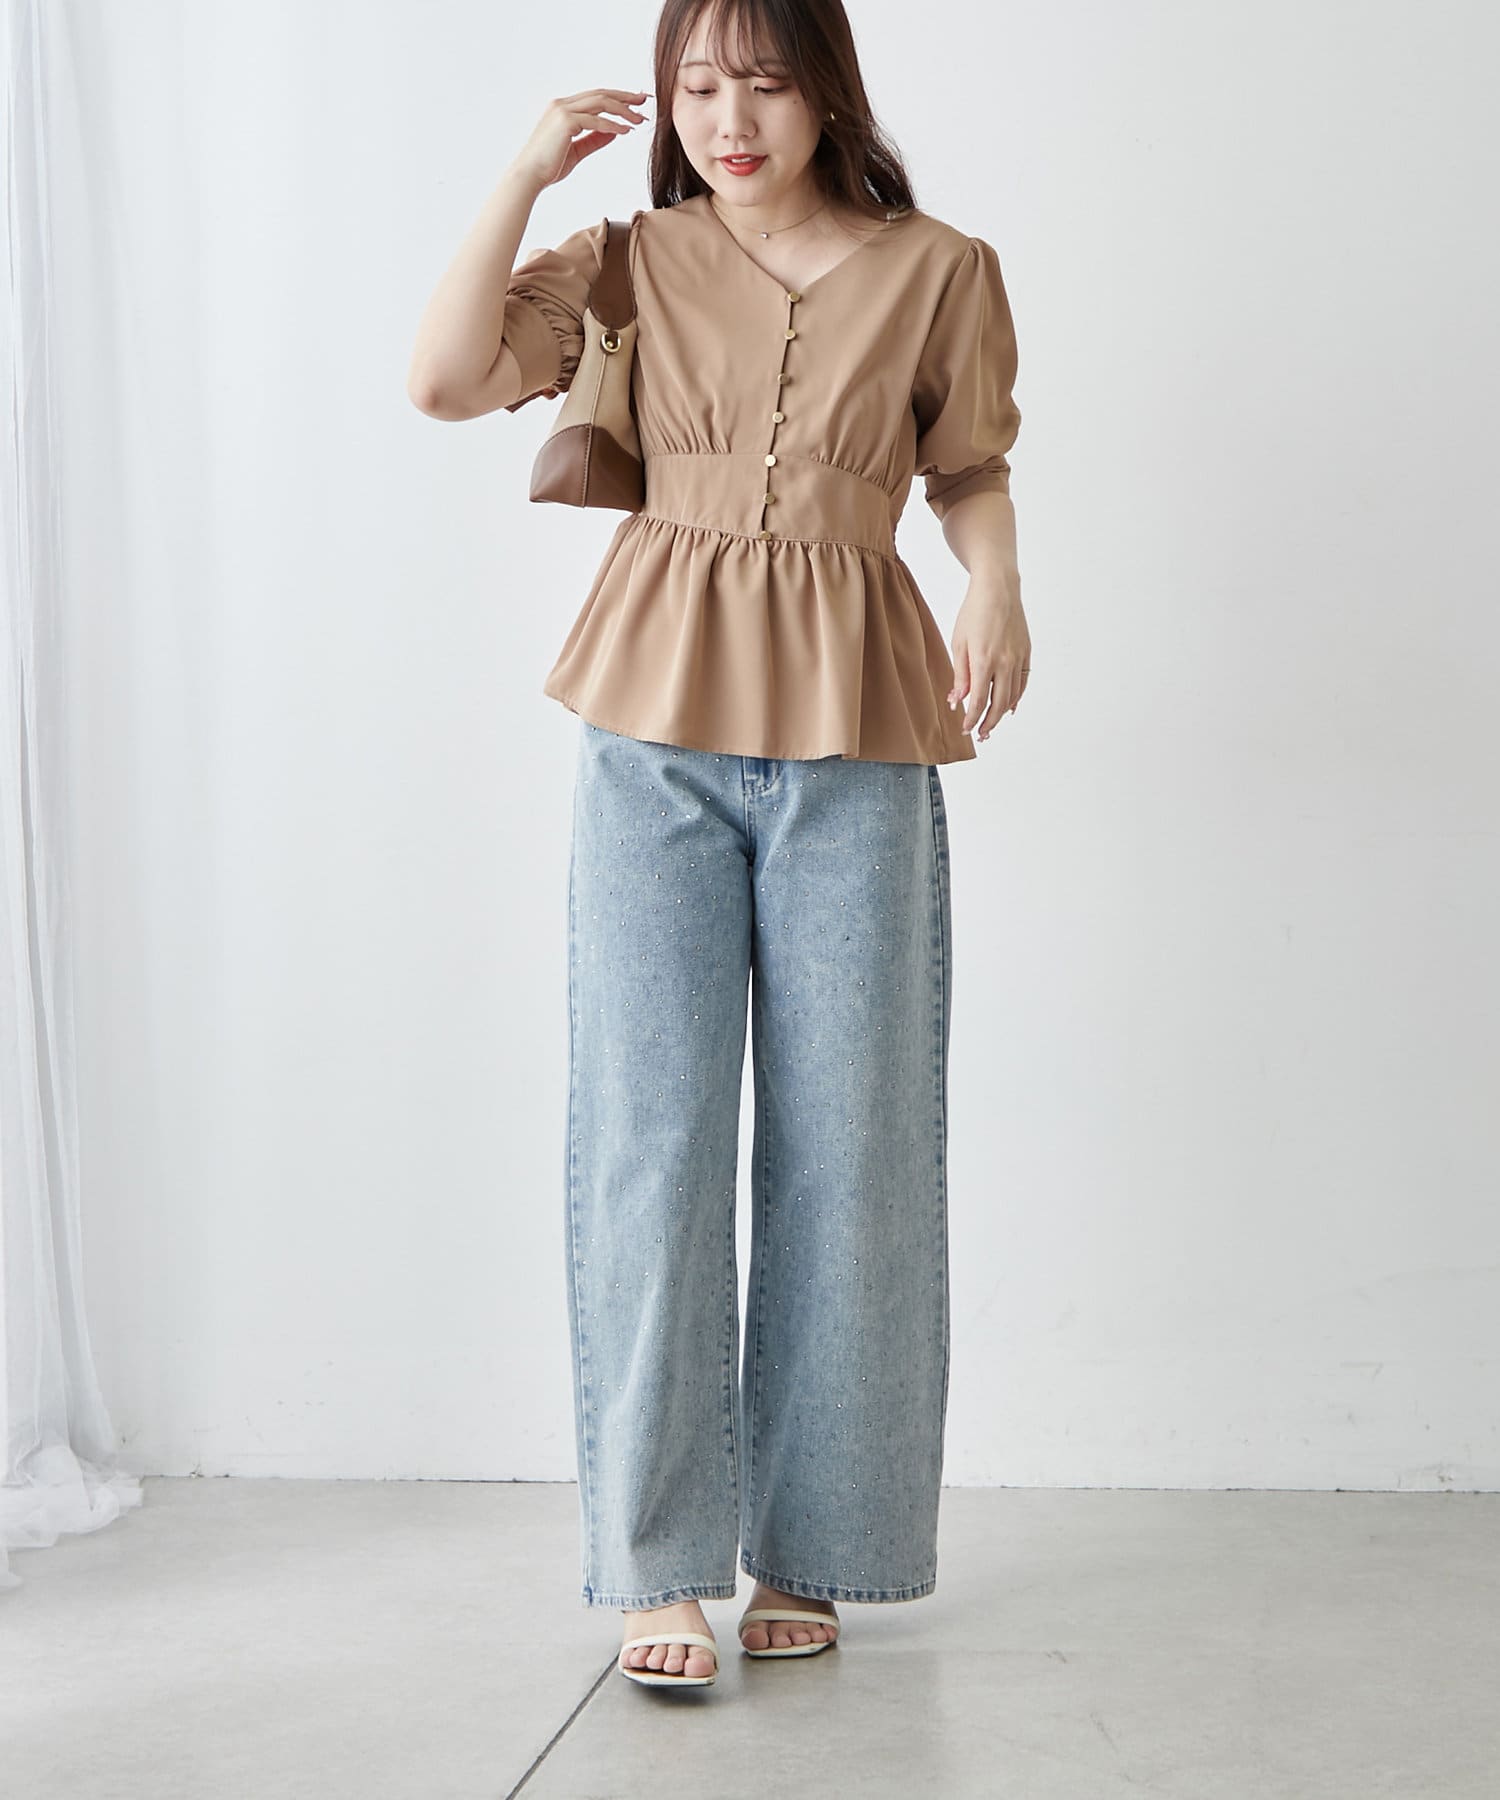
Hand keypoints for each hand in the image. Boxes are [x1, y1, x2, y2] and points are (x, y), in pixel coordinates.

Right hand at [508, 87, 650, 190]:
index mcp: (563, 108)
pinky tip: (626, 130)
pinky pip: (595, 120)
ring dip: (623, 110)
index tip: (635, 104)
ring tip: (639, 119)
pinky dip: (612, 125)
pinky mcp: (565, 121)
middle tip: (644, 100)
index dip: (617, 98)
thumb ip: (594, 139)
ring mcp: (562, 110)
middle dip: (625, 97)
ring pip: (600, 102)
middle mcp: (562, 104)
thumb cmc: (548, 167)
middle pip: (601, 94)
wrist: (529, 176)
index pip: (595, 97)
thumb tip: (615, 132)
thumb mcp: (576, 151)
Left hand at [948, 571, 1028, 742]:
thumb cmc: (973, 612)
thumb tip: (958, 701)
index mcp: (984, 661)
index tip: (965, 730)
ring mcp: (1018, 658)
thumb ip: (960, 675)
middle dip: (988, 723)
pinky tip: (1009, 707)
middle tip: (980, 735)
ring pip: (1012, 696)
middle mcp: (1005, 663)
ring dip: (1002, 714)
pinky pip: (1022, 682)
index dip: (972, 719)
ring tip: (991, 725)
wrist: (999, 589)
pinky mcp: (1026, 652)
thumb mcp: (959, 643)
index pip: (979, 700)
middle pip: (998, 704)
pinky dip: (1016, 698)